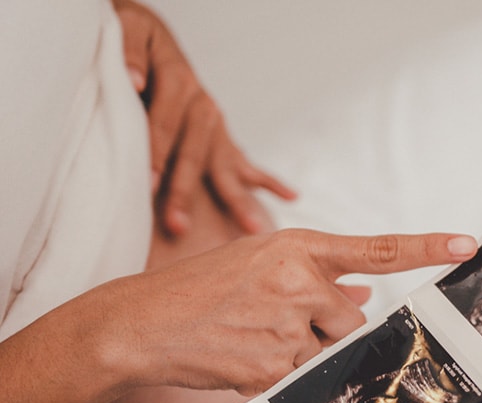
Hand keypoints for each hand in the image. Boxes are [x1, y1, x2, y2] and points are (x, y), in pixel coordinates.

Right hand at [99, 229, 478, 394]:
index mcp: (298, 247)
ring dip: (303, 356)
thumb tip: (364, 295)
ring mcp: (286, 324)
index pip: (378, 249)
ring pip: (328, 354)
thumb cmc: (201, 291)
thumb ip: (317, 279)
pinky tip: (241, 357)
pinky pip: (300, 380)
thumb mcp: (260, 266)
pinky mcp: (272, 366)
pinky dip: (278, 376)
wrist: (140, 324)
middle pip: (354, 323)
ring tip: (253, 338)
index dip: (427, 248)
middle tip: (278, 325)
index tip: (467, 245)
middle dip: (329, 333)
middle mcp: (299, 281)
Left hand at [113, 0, 296, 235]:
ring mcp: (217, 126)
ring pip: (224, 169)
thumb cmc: (134, 42)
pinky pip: (250, 165)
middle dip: (186, 192)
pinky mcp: (223, 140)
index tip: (148, 184)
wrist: (154, 39)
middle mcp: (203, 107)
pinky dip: (271, 182)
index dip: (157, 153)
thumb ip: (129, 55)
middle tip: (177, 225)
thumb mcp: (128, 33)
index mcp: (180, 82)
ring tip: (253, 229)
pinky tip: (292, 198)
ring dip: (237, 201)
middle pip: (195, 155)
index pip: (165, 124)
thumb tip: (134, 81)